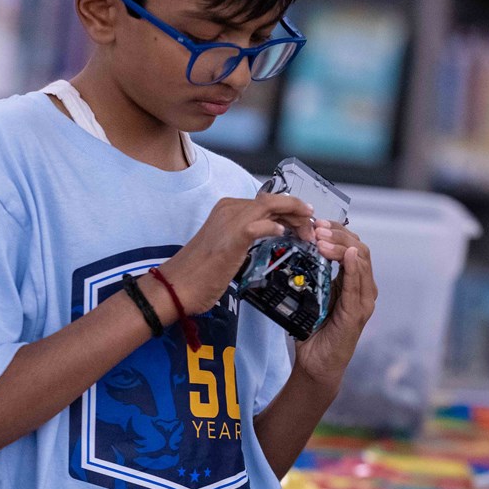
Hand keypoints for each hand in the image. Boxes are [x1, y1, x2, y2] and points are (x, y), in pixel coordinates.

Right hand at [157, 192, 315, 314]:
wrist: (176, 287)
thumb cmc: (199, 272)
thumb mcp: (228, 246)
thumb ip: (246, 236)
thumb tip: (269, 234)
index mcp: (227, 208)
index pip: (268, 202)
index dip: (291, 211)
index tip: (304, 225)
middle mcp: (229, 208)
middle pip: (274, 201)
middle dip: (298, 214)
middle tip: (313, 231)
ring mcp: (230, 220)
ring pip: (272, 207)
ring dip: (295, 219)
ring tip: (309, 233)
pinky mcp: (232, 238)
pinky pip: (260, 225)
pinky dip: (275, 227)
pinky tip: (285, 235)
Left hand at [294, 221, 375, 388]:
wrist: (315, 363)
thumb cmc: (313, 329)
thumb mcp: (312, 294)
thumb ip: (314, 274)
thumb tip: (298, 246)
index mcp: (353, 282)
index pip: (352, 246)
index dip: (337, 231)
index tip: (316, 223)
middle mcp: (363, 289)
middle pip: (359, 249)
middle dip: (338, 234)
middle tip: (317, 228)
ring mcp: (362, 302)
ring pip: (361, 262)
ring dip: (341, 246)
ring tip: (322, 239)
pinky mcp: (356, 314)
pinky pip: (357, 287)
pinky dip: (353, 268)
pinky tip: (347, 256)